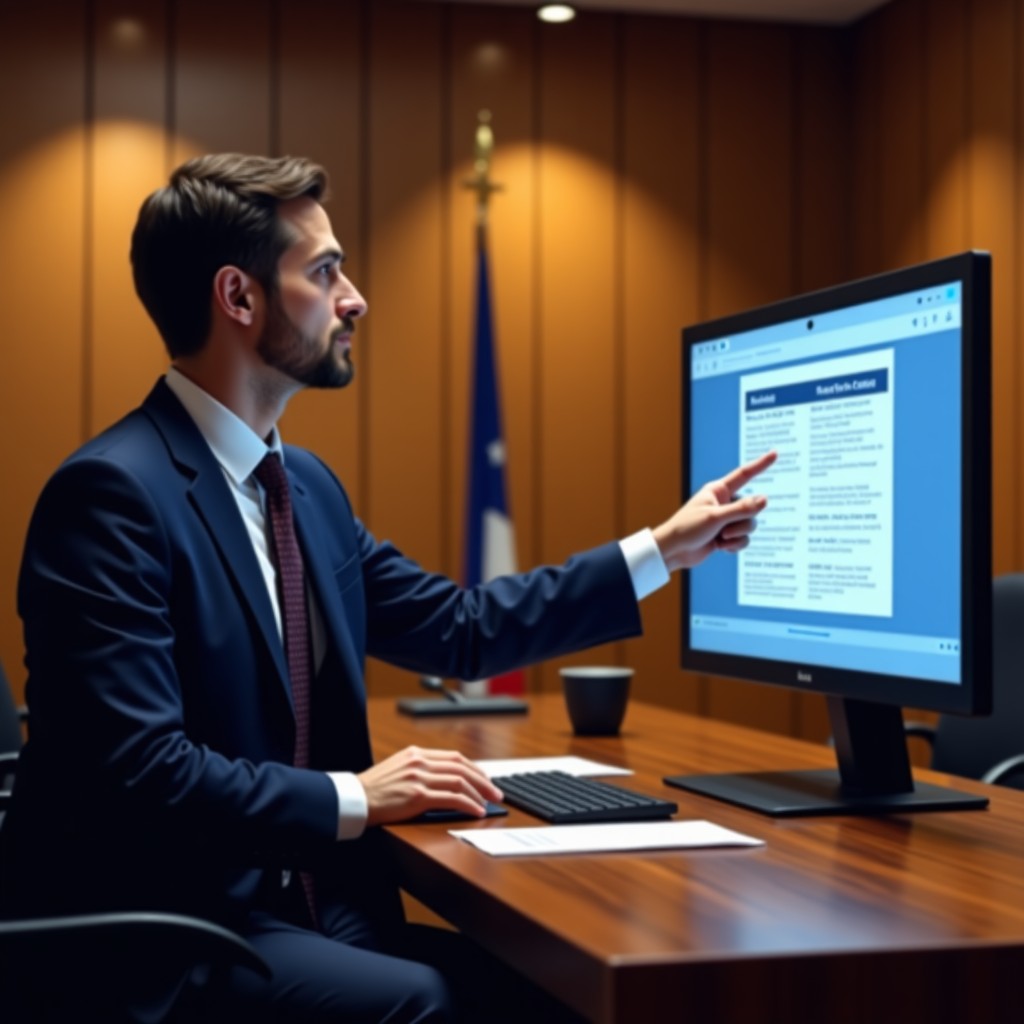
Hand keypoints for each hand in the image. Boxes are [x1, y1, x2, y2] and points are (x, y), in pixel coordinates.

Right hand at [358, 746, 503, 825]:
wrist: (354, 799)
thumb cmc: (374, 790)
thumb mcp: (398, 769)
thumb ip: (420, 769)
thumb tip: (446, 780)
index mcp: (416, 753)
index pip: (454, 757)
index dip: (475, 768)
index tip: (485, 779)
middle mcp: (420, 762)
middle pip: (462, 767)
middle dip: (483, 780)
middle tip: (496, 793)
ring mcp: (419, 778)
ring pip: (460, 782)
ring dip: (479, 793)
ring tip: (490, 803)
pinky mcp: (418, 796)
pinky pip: (452, 799)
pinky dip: (468, 804)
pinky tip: (476, 811)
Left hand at [652, 450, 776, 571]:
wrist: (673, 552)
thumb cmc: (688, 528)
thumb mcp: (715, 517)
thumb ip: (741, 509)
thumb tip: (765, 499)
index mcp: (718, 490)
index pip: (744, 474)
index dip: (761, 464)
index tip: (775, 453)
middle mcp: (724, 503)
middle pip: (752, 508)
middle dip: (742, 523)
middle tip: (723, 531)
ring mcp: (726, 520)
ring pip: (750, 525)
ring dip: (736, 536)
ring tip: (719, 539)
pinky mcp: (726, 536)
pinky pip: (743, 539)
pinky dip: (734, 546)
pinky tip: (720, 548)